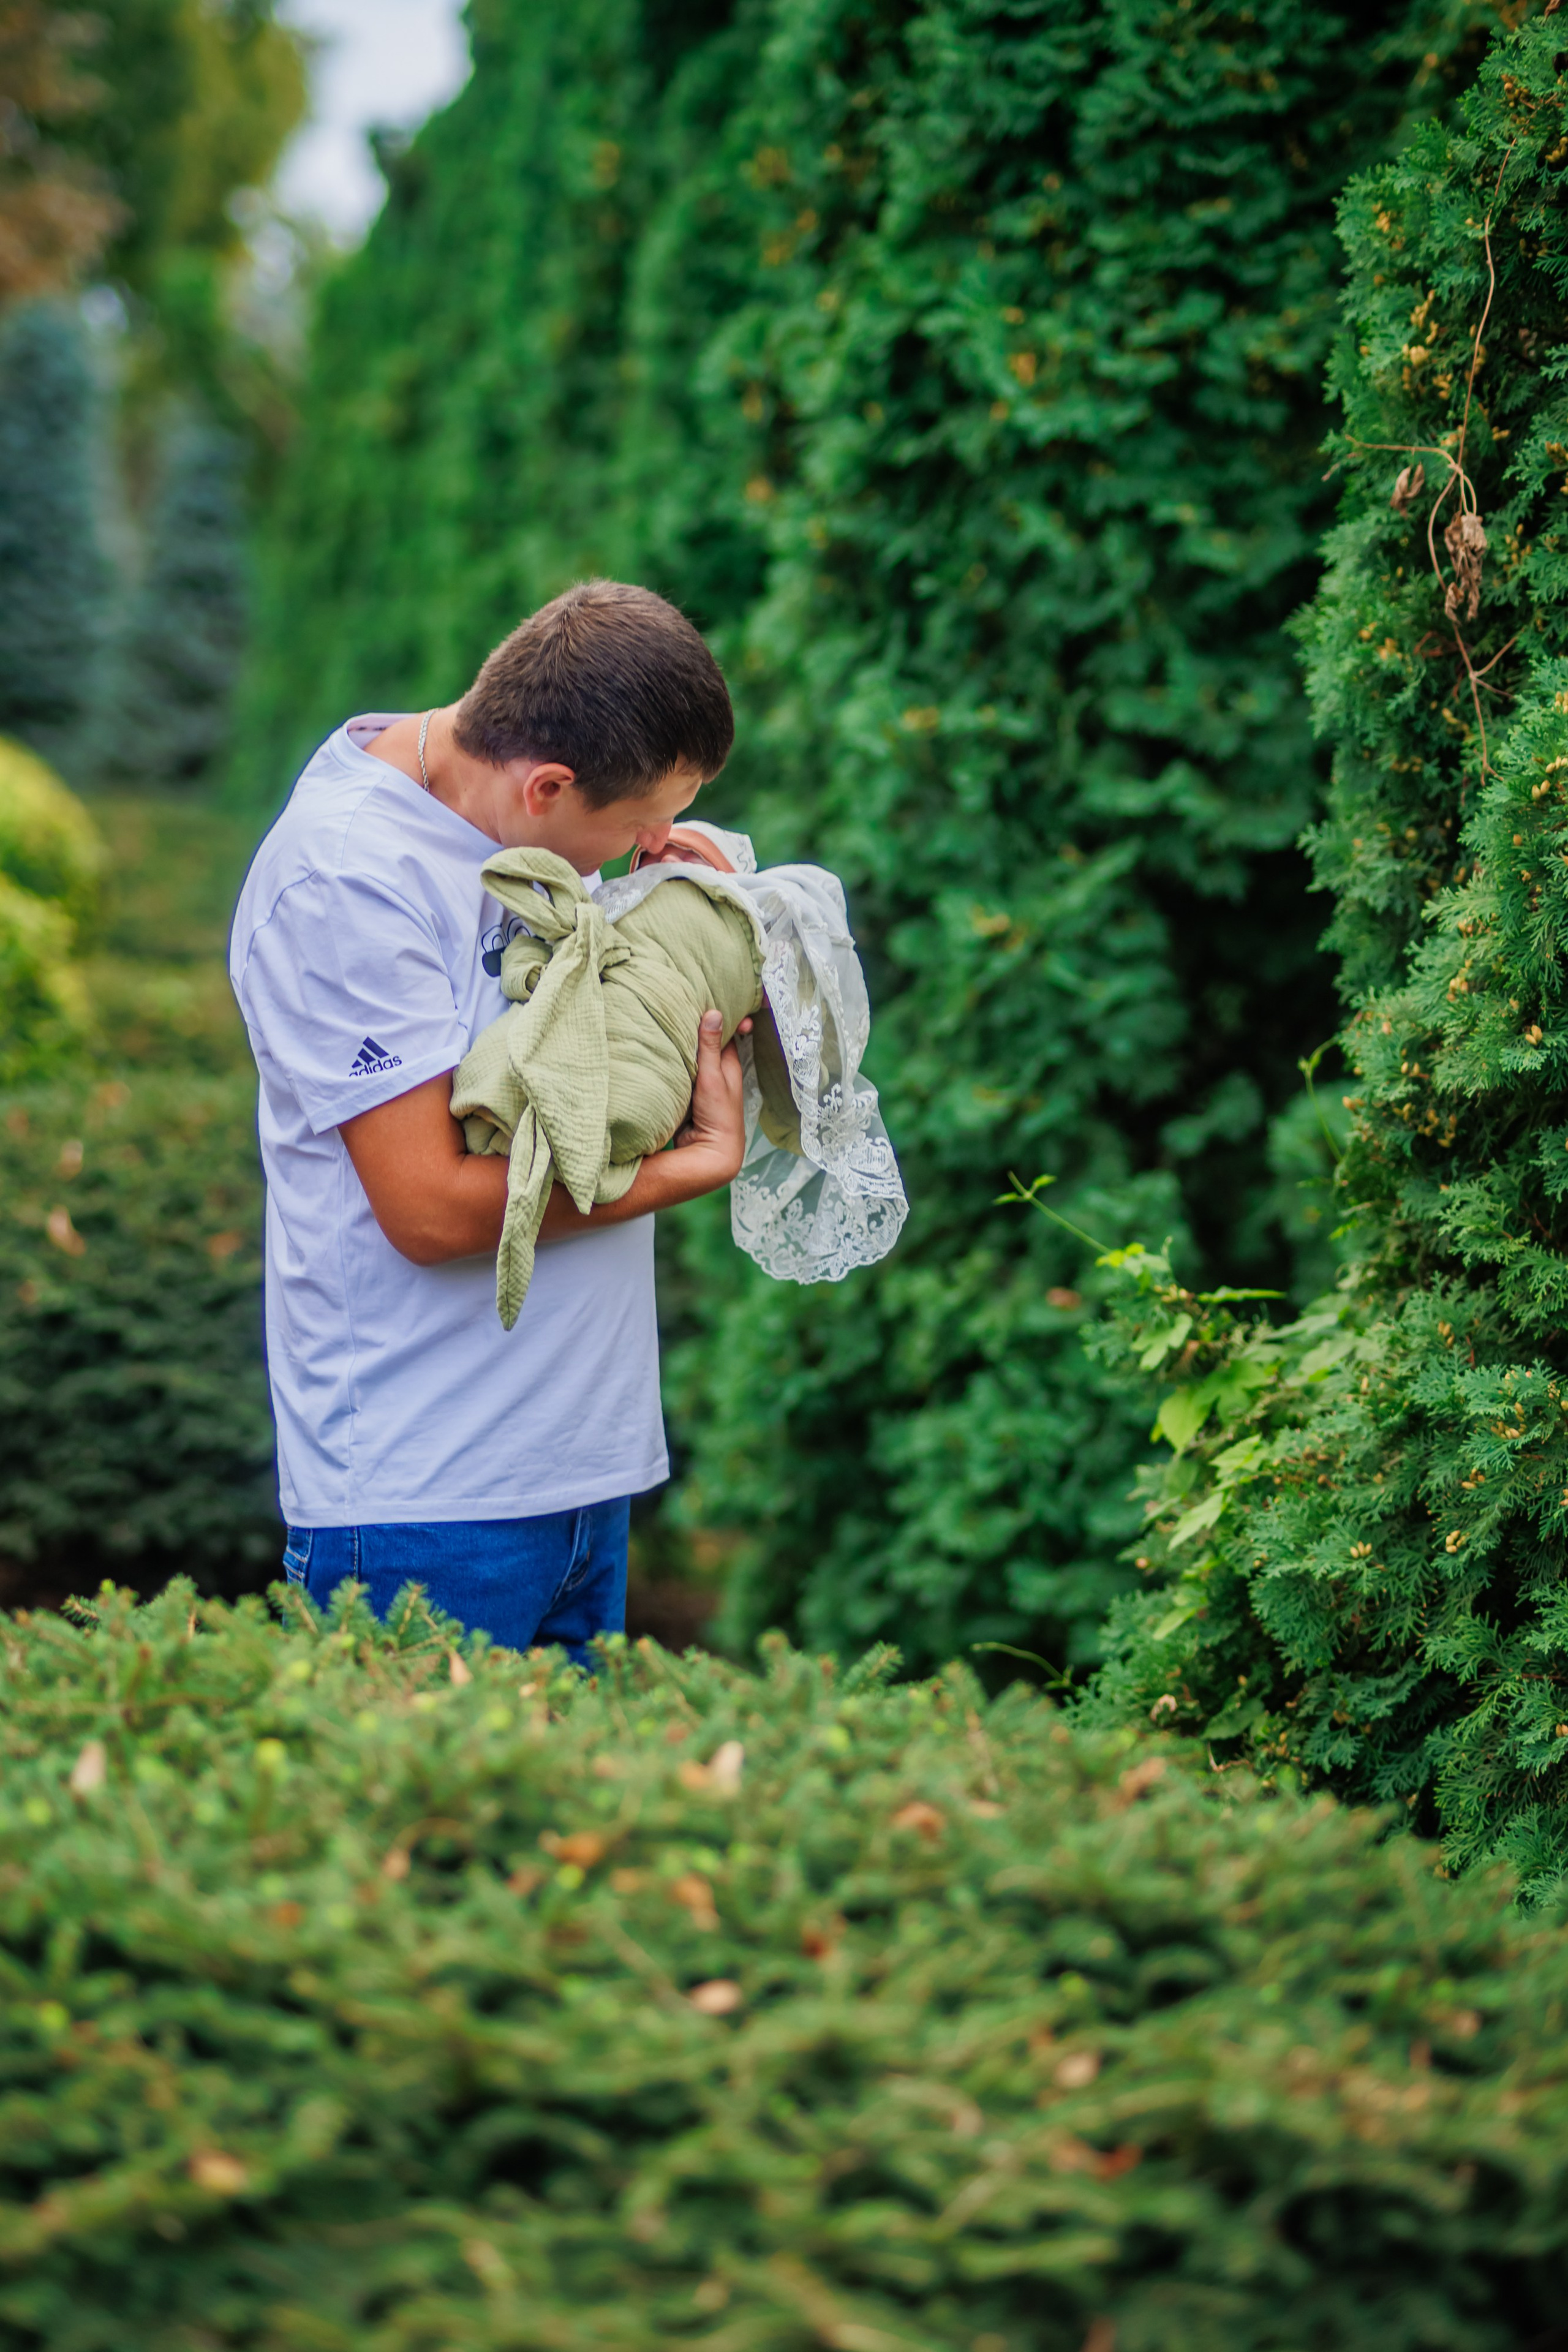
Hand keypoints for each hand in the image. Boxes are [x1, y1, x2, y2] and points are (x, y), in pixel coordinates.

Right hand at [672, 1009, 750, 1179]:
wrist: (709, 1152)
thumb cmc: (717, 1114)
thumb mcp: (712, 1076)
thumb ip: (710, 1047)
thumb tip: (715, 1012)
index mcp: (728, 1064)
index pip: (725, 1032)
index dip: (721, 1015)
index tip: (712, 997)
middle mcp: (717, 1072)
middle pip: (708, 1043)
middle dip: (699, 1026)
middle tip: (684, 1003)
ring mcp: (703, 1084)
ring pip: (694, 1057)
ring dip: (685, 1044)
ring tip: (671, 1019)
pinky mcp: (689, 1094)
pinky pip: (683, 1071)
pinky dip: (676, 1061)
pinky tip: (663, 1050)